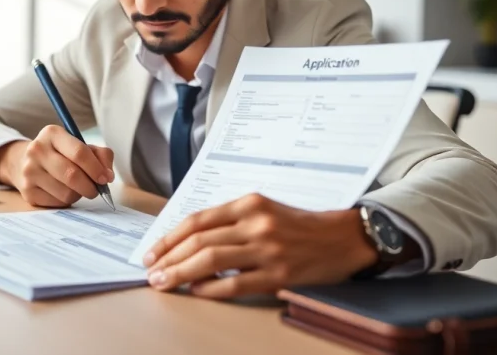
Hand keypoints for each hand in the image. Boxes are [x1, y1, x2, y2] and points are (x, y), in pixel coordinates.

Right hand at [0, 125, 114, 207]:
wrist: (27, 162)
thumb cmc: (62, 154)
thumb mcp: (81, 145)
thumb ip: (100, 155)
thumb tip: (108, 176)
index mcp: (52, 133)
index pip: (79, 153)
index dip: (96, 168)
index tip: (106, 178)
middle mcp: (37, 150)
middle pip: (72, 175)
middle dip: (90, 186)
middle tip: (96, 189)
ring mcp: (29, 172)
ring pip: (66, 193)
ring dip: (78, 194)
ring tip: (77, 188)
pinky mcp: (28, 192)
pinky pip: (57, 203)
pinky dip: (66, 201)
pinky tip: (63, 192)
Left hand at [141, 193, 378, 298]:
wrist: (345, 238)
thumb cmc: (300, 225)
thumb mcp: (264, 211)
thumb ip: (230, 223)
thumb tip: (189, 243)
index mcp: (249, 204)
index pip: (198, 221)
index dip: (169, 237)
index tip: (152, 252)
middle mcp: (256, 223)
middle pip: (199, 241)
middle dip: (169, 258)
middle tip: (151, 271)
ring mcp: (268, 249)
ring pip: (211, 261)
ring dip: (181, 274)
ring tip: (163, 282)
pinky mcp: (279, 274)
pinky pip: (235, 284)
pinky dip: (211, 289)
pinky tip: (195, 292)